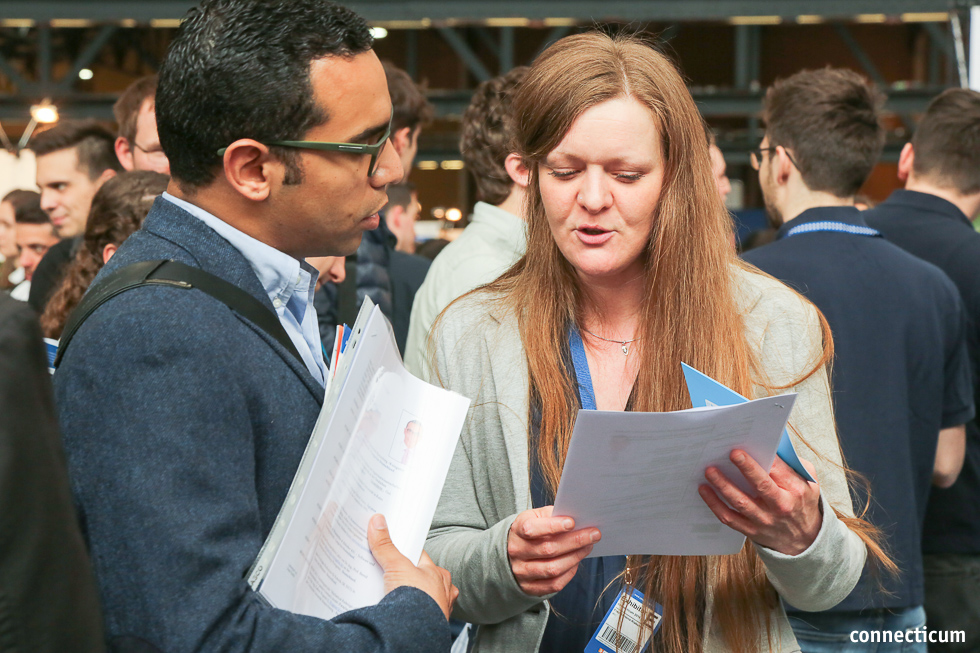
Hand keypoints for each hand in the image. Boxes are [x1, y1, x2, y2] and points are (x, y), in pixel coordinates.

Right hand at [368, 514, 457, 618]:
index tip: (393, 551)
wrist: (415, 633)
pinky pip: (417, 614)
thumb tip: (378, 522)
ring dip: (408, 595)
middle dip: (407, 577)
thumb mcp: (397, 566)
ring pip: (420, 597)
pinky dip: (408, 612)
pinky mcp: (427, 624)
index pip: (421, 557)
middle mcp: (442, 591)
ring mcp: (436, 609)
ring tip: (390, 593)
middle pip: (419, 578)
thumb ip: (386, 546)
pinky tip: (396, 610)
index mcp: (439, 574)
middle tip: (388, 573)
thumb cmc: (417, 599)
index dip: (405, 553)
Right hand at [507, 506, 600, 595]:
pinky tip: (577, 561)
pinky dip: (569, 572)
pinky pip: (554, 584)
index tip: (572, 523)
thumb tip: (577, 519)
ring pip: (553, 569)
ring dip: (575, 557)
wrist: (514, 552)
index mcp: (517, 531)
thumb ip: (553, 516)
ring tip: (588, 546)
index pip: (532, 529)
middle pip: (548, 549)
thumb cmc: (531, 531)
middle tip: (594, 534)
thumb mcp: (536, 517)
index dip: (553, 526)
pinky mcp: (529, 587)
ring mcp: (521, 572)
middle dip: (575, 541)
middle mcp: (517, 552)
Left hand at [698, 450, 820, 555]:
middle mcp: (780, 505)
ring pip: (741, 502)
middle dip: (746, 468)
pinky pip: (729, 518)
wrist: (805, 539)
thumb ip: (791, 464)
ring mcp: (764, 519)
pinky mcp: (751, 530)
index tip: (748, 445)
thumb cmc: (801, 501)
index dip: (763, 458)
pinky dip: (714, 504)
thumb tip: (769, 446)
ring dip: (723, 485)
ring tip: (710, 470)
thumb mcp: (808, 481)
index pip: (778, 470)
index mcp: (795, 489)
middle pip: (761, 486)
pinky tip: (704, 490)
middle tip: (730, 452)